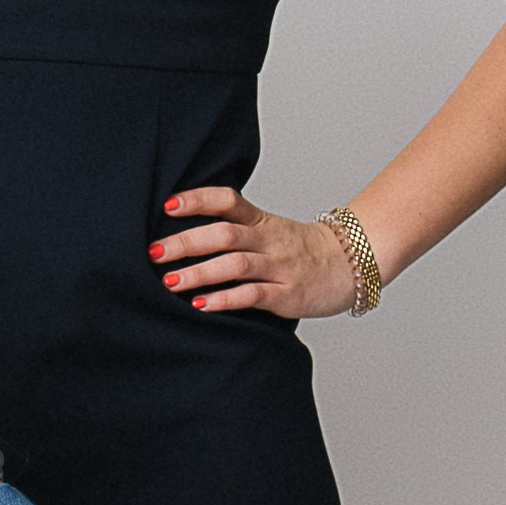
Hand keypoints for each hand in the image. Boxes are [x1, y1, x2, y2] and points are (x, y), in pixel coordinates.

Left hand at [148, 188, 357, 318]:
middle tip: (154, 252)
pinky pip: (253, 295)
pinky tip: (201, 304)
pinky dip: (225, 299)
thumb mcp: (268, 230)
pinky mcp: (288, 294)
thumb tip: (179, 234)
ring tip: (169, 281)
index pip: (227, 201)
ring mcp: (280, 267)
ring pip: (236, 264)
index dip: (198, 200)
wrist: (351, 264)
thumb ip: (233, 230)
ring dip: (200, 273)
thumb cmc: (299, 250)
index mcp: (260, 221)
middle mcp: (268, 240)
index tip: (168, 205)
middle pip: (224, 234)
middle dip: (186, 242)